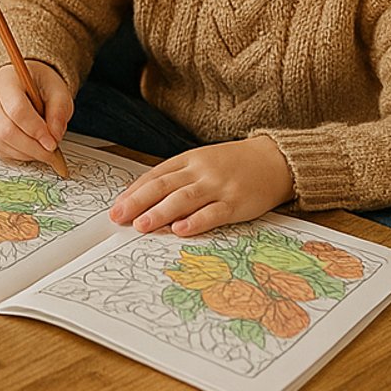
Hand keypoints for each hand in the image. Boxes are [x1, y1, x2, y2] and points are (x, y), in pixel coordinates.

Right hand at [0, 62, 74, 171]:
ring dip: (26, 153)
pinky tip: (30, 149)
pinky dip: (18, 154)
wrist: (21, 84)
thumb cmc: (37, 84)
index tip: (52, 142)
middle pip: (6, 130)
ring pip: (1, 143)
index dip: (36, 130)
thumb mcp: (57, 90)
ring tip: (43, 150)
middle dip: (32, 147)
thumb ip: (59, 111)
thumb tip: (54, 136)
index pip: (17, 109)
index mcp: (6, 80)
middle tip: (51, 152)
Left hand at [109, 137, 294, 236]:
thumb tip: (147, 201)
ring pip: (184, 199)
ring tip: (141, 225)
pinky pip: (213, 213)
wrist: (274, 160)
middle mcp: (200, 171)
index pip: (155, 176)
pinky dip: (196, 221)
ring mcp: (218, 186)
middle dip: (138, 202)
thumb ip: (178, 179)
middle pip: (163, 186)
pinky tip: (180, 230)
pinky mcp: (235, 202)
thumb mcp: (202, 163)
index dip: (134, 192)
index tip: (117, 206)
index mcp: (188, 160)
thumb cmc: (232, 165)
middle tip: (119, 216)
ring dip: (160, 212)